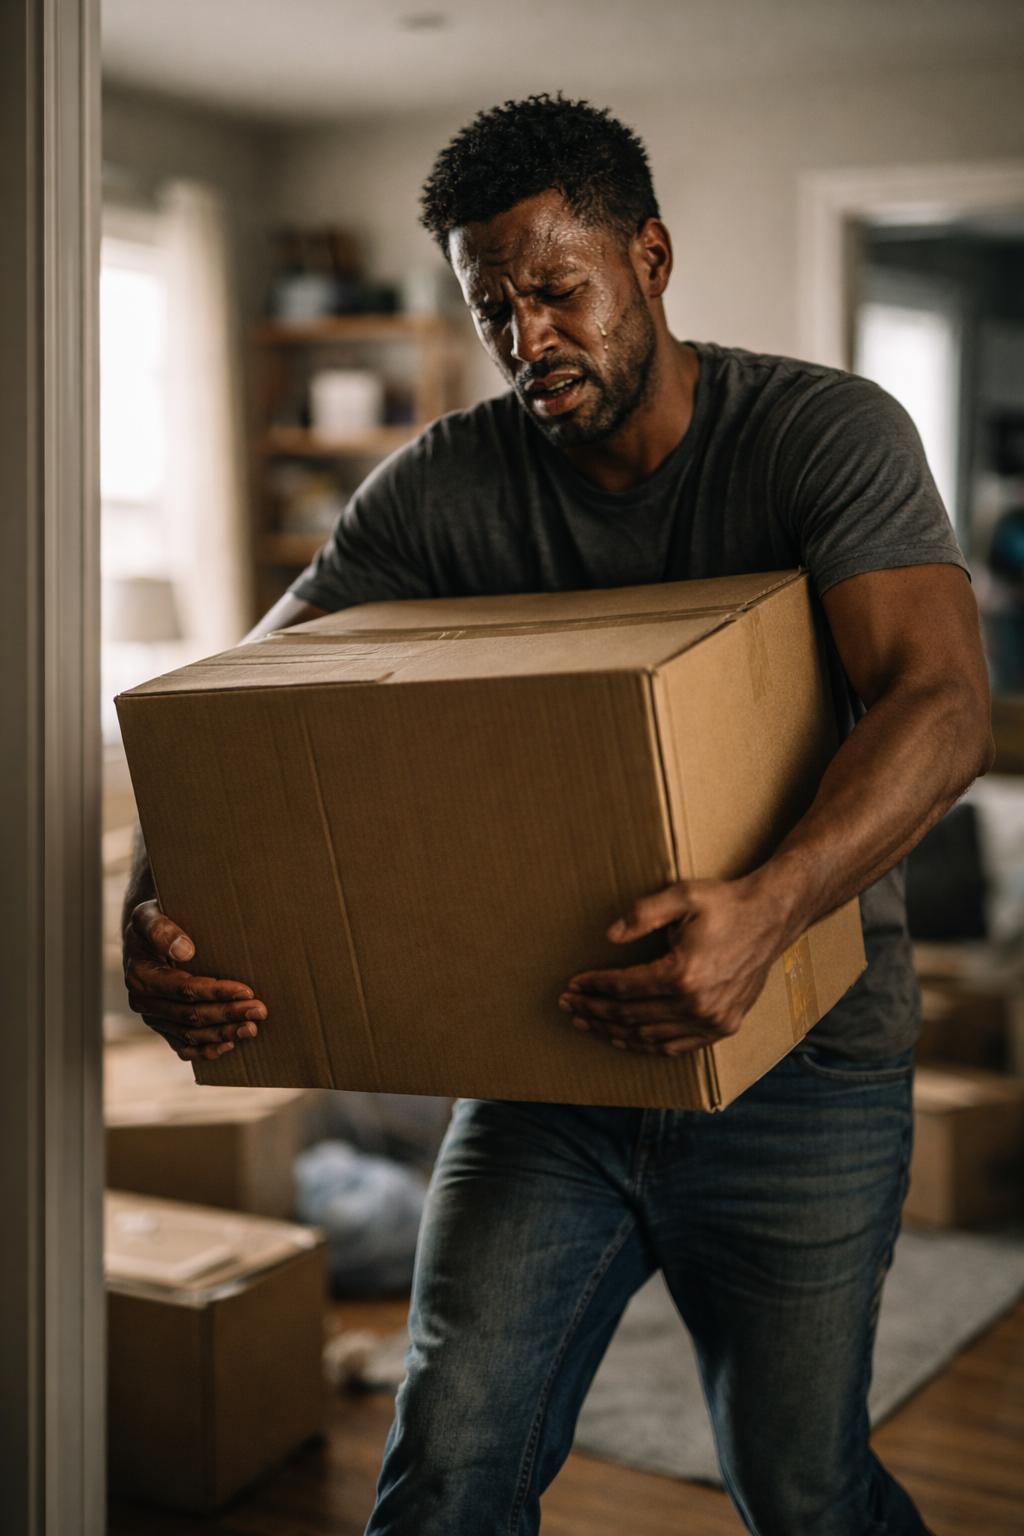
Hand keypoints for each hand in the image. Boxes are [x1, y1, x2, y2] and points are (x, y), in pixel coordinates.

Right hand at [123, 900, 266, 1060]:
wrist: (143, 937)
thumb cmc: (151, 921)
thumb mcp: (148, 915)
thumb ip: (162, 929)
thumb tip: (185, 950)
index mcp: (141, 978)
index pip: (184, 990)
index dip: (216, 992)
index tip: (246, 990)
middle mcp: (144, 1003)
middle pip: (191, 1016)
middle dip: (228, 1014)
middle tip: (260, 1010)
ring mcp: (154, 1018)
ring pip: (191, 1034)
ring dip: (223, 1034)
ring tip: (252, 1028)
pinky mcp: (163, 1027)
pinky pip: (183, 1047)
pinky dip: (206, 1050)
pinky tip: (230, 1046)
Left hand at [559, 875, 789, 1056]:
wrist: (771, 918)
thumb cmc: (725, 904)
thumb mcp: (683, 895)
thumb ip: (644, 913)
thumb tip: (610, 935)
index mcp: (684, 974)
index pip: (624, 987)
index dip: (594, 986)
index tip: (572, 984)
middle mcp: (697, 1005)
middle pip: (630, 1016)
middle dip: (594, 1010)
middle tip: (568, 1005)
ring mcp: (712, 1021)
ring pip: (649, 1037)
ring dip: (612, 1031)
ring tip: (587, 1021)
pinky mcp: (723, 1027)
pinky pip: (676, 1046)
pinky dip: (645, 1046)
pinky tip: (623, 1038)